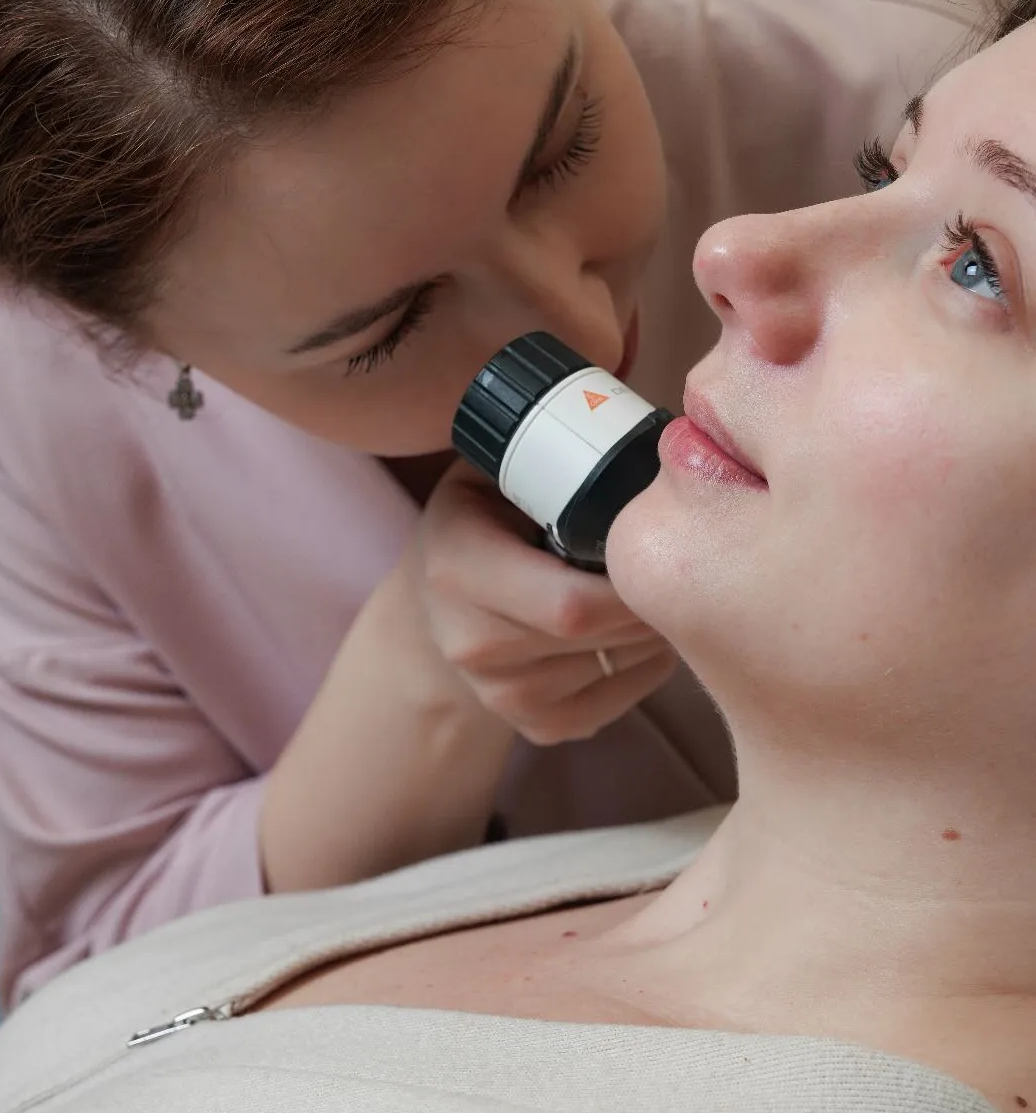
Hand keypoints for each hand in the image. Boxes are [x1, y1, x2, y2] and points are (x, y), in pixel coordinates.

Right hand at [409, 460, 675, 745]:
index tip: (661, 538)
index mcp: (457, 568)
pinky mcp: (536, 728)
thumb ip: (543, 445)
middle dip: (651, 596)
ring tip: (647, 587)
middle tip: (678, 557)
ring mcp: (503, 696)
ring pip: (621, 665)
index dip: (630, 580)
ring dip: (652, 626)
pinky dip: (645, 664)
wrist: (432, 611)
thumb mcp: (490, 469)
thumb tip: (621, 384)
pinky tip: (633, 630)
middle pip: (603, 634)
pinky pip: (621, 701)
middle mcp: (471, 643)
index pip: (570, 603)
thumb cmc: (480, 521)